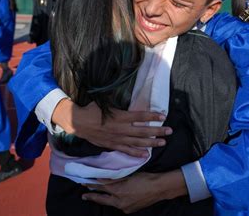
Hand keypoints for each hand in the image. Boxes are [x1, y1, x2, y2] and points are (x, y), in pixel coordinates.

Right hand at [52, 99, 171, 156]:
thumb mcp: (106, 102)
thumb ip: (119, 102)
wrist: (78, 122)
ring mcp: (117, 138)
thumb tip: (128, 94)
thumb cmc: (92, 109)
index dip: (153, 116)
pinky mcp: (112, 145)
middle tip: (170, 131)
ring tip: (163, 142)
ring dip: (151, 142)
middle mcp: (121, 128)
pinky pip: (126, 151)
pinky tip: (145, 155)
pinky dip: (136, 154)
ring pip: (137, 142)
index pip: (141, 116)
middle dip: (158, 131)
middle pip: (143, 131)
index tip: (163, 116)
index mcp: (120, 116)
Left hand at [82, 170, 186, 213]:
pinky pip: (119, 205)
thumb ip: (114, 179)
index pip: (101, 187)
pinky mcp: (129, 210)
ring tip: (96, 196)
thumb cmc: (145, 178)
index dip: (92, 184)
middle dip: (92, 196)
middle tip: (84, 195)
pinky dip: (114, 201)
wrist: (159, 188)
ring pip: (110, 202)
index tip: (84, 181)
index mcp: (118, 191)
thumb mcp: (128, 176)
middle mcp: (119, 201)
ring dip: (103, 199)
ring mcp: (124, 207)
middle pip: (102, 199)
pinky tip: (114, 198)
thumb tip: (102, 179)